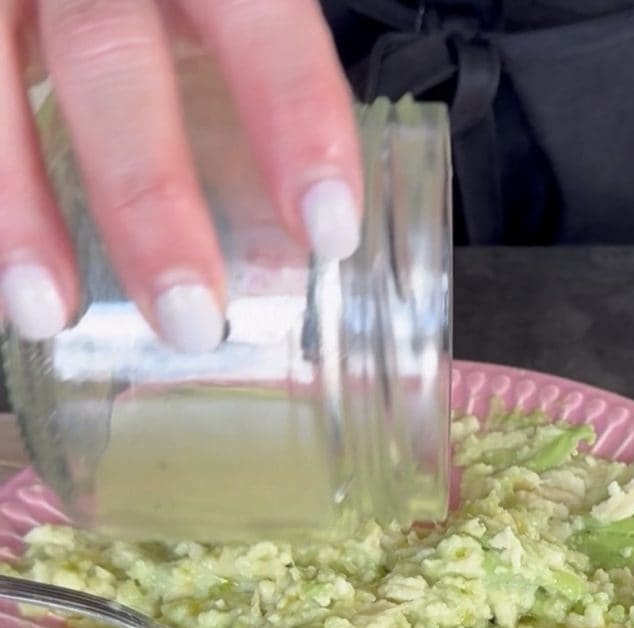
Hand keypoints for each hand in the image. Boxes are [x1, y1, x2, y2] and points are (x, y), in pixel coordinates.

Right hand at [0, 0, 361, 350]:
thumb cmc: (164, 2)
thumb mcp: (211, 23)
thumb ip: (245, 108)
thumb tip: (275, 266)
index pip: (259, 19)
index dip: (296, 118)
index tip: (328, 230)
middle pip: (110, 54)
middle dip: (150, 195)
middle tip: (190, 317)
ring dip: (19, 205)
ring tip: (46, 310)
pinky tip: (3, 285)